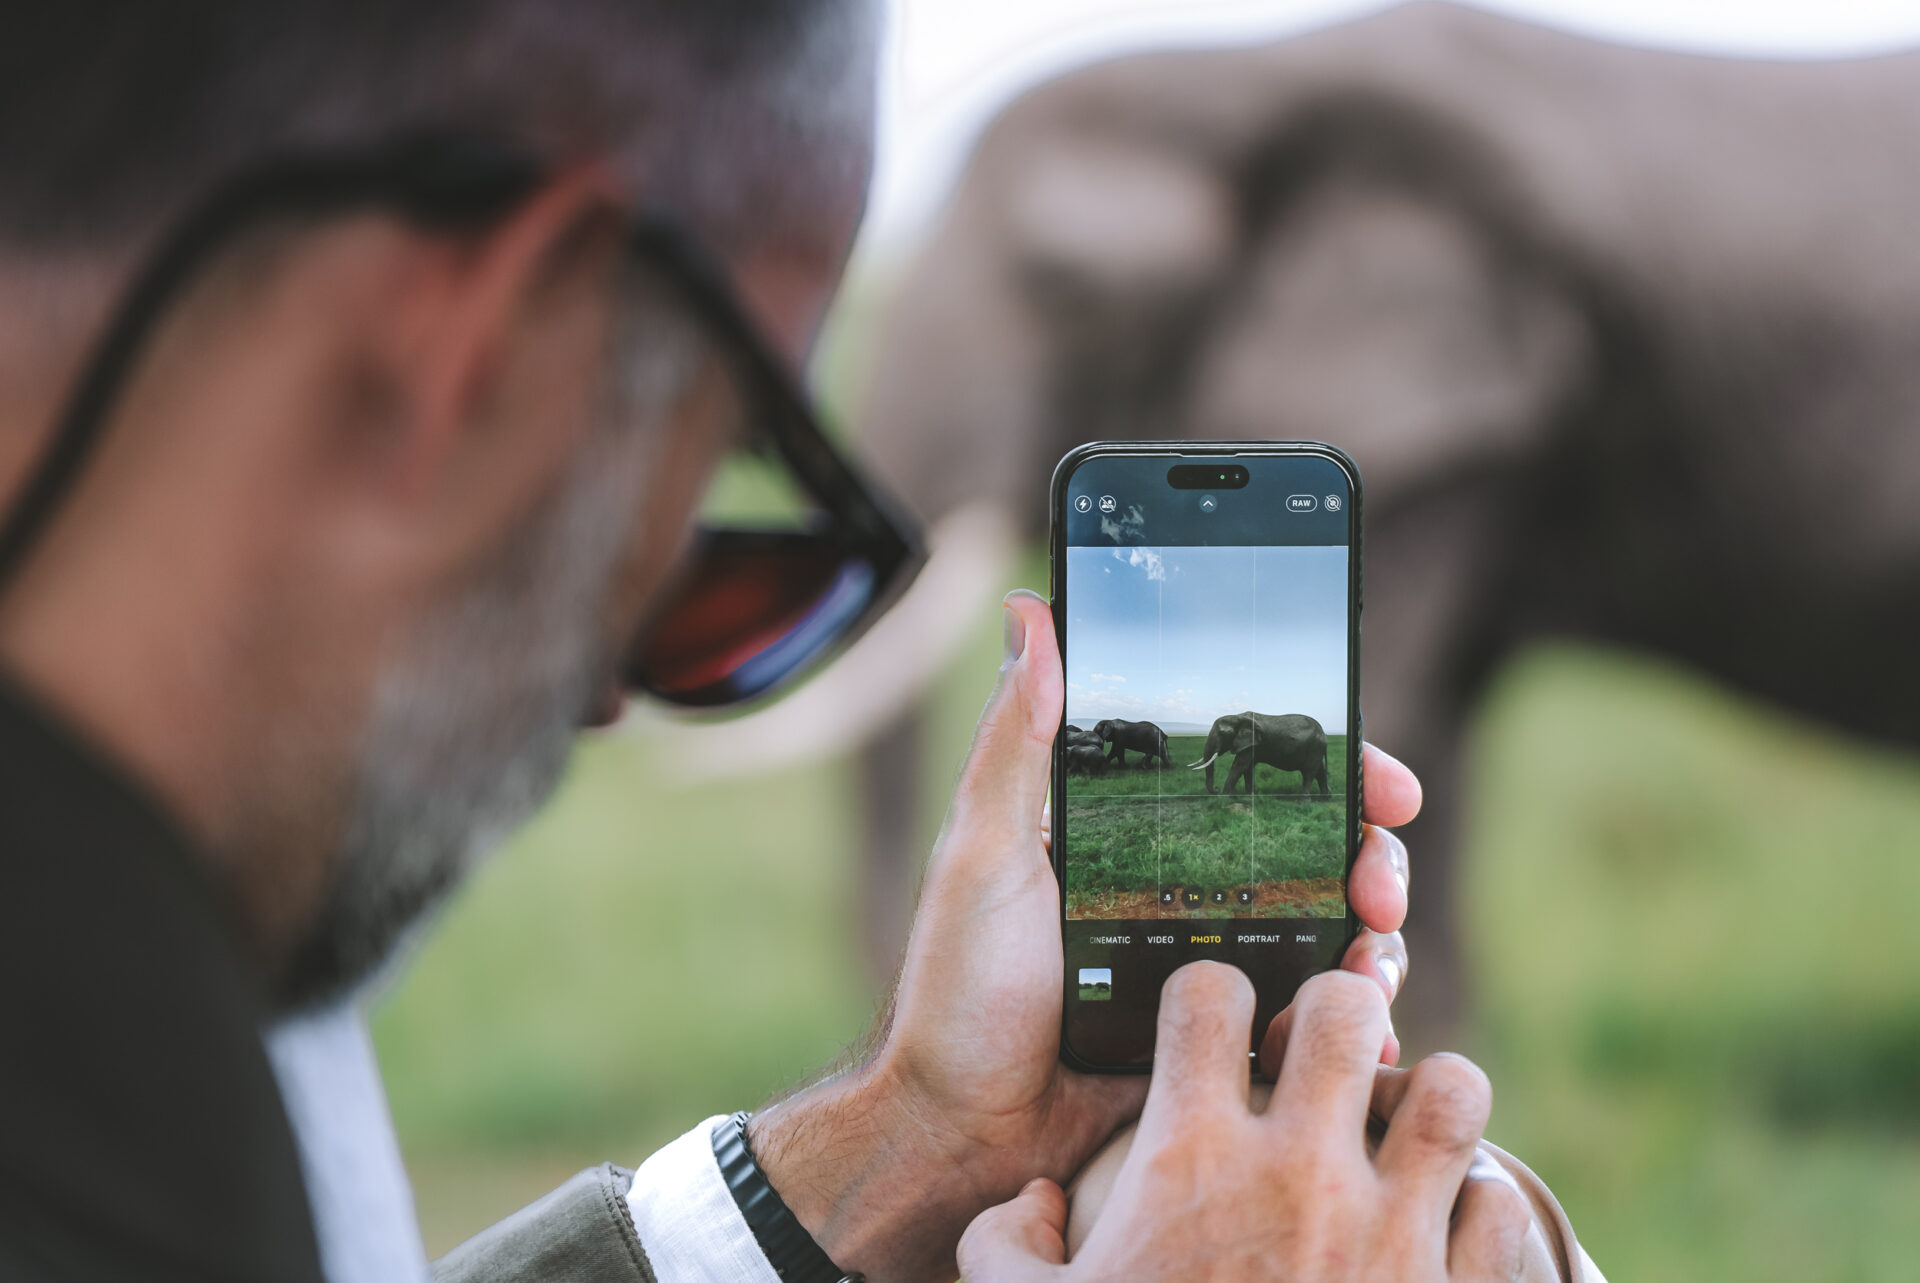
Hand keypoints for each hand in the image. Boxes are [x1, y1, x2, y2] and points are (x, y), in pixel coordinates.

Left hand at [749, 590, 1424, 1282]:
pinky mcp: (1229, 1054)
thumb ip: (1017, 739)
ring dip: (1378, 945)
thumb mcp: (984, 852)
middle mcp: (1192, 898)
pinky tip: (1367, 1036)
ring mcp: (1218, 978)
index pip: (1261, 781)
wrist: (962, 1134)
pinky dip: (1354, 1029)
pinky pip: (1315, 1032)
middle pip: (1321, 857)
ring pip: (1336, 943)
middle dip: (1375, 860)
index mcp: (1143, 838)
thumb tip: (1030, 609)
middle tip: (1379, 887)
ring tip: (1374, 967)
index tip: (1387, 782)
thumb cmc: (960, 990)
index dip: (1337, 771)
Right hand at [958, 967, 1529, 1280]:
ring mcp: (1388, 1234)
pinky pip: (1496, 1203)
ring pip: (1451, 1089)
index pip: (1209, 994)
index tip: (1206, 1033)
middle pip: (1345, 1007)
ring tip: (1393, 1132)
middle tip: (1316, 1058)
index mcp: (1190, 1160)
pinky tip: (1433, 1229)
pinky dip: (1471, 1206)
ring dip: (1425, 1101)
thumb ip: (1005, 1248)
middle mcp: (1297, 1175)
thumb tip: (1032, 1204)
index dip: (1206, 995)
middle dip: (1333, 1014)